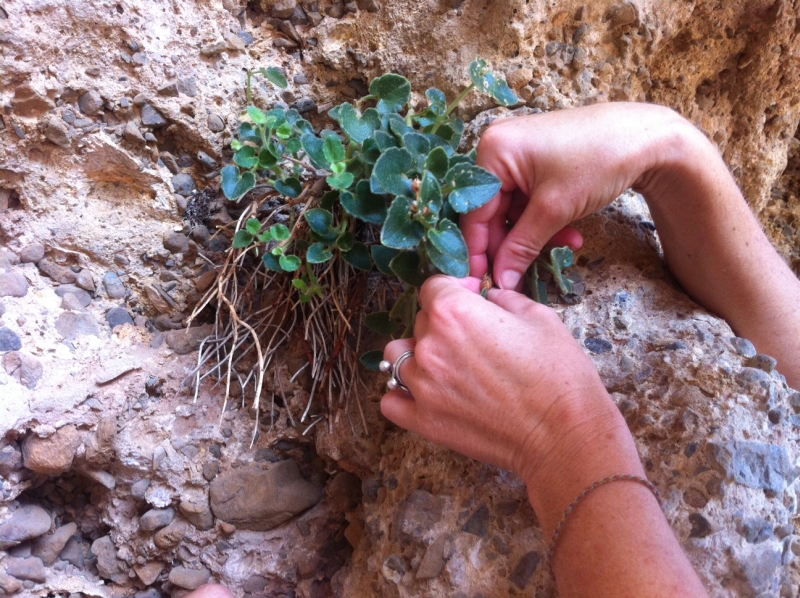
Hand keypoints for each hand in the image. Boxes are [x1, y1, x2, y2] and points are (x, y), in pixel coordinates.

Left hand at [380, 276, 628, 486]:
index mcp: (454, 312)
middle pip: (420, 320)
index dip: (454, 290)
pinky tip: (428, 394)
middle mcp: (430, 346)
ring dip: (417, 355)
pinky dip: (403, 394)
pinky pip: (391, 400)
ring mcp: (421, 385)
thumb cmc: (558, 374)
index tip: (472, 299)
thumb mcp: (540, 317)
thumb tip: (489, 296)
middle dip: (443, 323)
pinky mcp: (422, 420)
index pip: (433, 287)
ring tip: (446, 366)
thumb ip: (505, 299)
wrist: (563, 435)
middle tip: (473, 339)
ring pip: (398, 356)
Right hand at [462, 102, 690, 289]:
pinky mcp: (535, 162)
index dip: (478, 250)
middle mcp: (497, 149)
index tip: (483, 281)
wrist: (646, 137)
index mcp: (492, 151)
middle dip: (515, 242)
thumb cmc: (597, 162)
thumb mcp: (554, 210)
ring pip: (513, 210)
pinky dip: (545, 220)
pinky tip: (569, 233)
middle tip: (524, 274)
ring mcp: (517, 155)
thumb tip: (501, 281)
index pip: (473, 211)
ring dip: (535, 234)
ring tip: (566, 246)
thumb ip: (521, 247)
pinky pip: (528, 200)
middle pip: (492, 212)